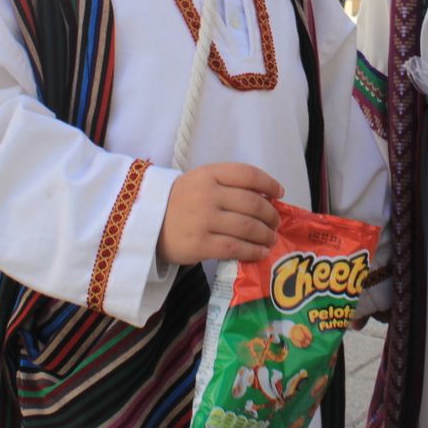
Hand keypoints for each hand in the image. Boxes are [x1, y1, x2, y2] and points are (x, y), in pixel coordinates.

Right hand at [157, 162, 283, 264]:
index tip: (279, 193)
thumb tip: (266, 198)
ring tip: (271, 238)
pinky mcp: (200, 244)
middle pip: (253, 203)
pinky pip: (235, 247)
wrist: (148, 223)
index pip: (247, 174)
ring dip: (265, 234)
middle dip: (271, 215)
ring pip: (247, 226)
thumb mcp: (200, 182)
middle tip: (276, 223)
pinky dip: (253, 251)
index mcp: (209, 174)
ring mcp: (203, 220)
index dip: (268, 183)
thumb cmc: (180, 202)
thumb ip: (228, 185)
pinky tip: (260, 253)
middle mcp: (207, 194)